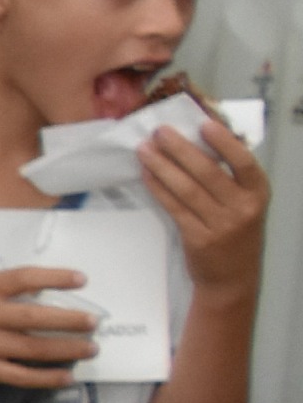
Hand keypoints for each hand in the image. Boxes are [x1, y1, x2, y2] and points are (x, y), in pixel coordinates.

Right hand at [0, 266, 97, 393]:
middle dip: (71, 321)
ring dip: (68, 350)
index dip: (56, 278)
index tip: (81, 280)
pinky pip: (22, 376)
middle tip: (94, 322)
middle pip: (37, 317)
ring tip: (90, 349)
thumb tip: (40, 297)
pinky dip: (47, 378)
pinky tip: (67, 378)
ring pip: (35, 349)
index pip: (24, 278)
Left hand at [142, 110, 270, 298]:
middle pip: (208, 172)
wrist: (231, 278)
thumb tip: (199, 141)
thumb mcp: (244, 203)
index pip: (244, 162)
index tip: (203, 124)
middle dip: (180, 149)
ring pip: (187, 189)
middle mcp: (243, 208)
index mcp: (258, 193)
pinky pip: (174, 207)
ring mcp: (221, 224)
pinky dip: (158, 187)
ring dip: (162, 166)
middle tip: (160, 131)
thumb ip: (229, 177)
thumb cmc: (236, 233)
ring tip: (145, 149)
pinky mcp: (198, 238)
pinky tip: (146, 174)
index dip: (224, 142)